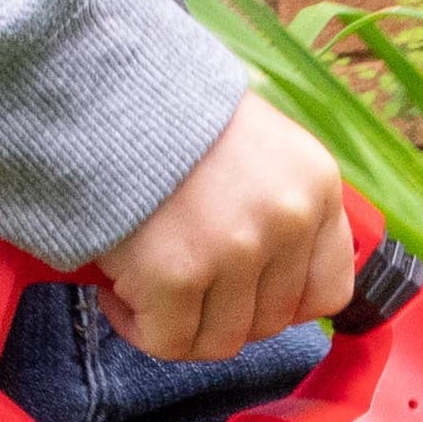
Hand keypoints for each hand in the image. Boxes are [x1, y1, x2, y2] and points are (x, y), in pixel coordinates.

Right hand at [96, 93, 354, 362]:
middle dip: (223, 312)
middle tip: (180, 279)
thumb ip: (281, 208)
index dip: (283, 303)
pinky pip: (169, 342)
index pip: (328, 291)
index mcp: (315, 185)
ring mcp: (235, 249)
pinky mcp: (176, 273)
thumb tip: (276, 286)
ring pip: (221, 342)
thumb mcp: (257, 144)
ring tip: (146, 283)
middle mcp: (286, 219)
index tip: (245, 292)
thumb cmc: (166, 111)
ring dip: (181, 325)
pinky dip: (139, 328)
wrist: (93, 79)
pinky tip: (119, 292)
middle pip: (270, 323)